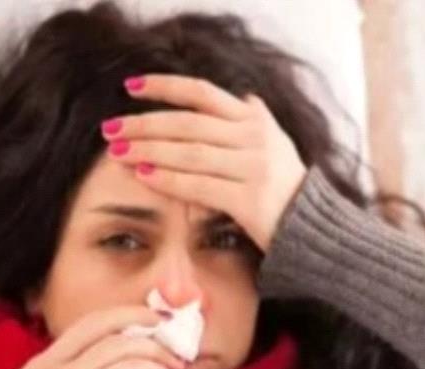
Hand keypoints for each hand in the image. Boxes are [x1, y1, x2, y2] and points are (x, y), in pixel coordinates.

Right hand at [11, 307, 183, 368]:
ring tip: (172, 368)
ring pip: (121, 344)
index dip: (119, 317)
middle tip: (165, 326)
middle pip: (97, 323)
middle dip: (138, 318)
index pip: (80, 328)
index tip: (148, 320)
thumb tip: (147, 337)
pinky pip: (132, 367)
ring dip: (155, 352)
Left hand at [101, 74, 307, 251]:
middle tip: (112, 128)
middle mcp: (255, 139)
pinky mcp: (250, 200)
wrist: (312, 225)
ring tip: (120, 152)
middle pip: (188, 123)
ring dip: (149, 151)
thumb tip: (245, 96)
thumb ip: (259, 119)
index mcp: (255, 120)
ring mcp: (254, 168)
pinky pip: (199, 186)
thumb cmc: (286, 185)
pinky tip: (145, 176)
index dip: (165, 86)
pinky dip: (168, 181)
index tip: (131, 87)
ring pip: (190, 154)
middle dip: (145, 124)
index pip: (203, 93)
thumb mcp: (278, 143)